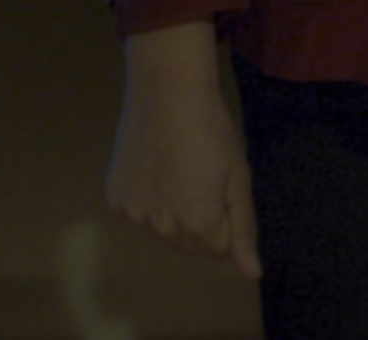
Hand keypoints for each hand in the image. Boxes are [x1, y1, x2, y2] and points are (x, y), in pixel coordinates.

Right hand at [106, 22, 261, 278]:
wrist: (166, 93)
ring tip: (176, 170)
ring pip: (164, 232)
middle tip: (200, 177)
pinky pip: (140, 215)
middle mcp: (163, 228)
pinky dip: (148, 200)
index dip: (225, 219)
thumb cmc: (211, 131)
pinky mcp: (115, 201)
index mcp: (198, 225)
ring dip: (173, 213)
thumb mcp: (238, 179)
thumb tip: (252, 275)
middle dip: (201, 221)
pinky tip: (154, 168)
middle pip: (191, 245)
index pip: (218, 249)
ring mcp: (135, 216)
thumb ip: (244, 231)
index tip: (220, 186)